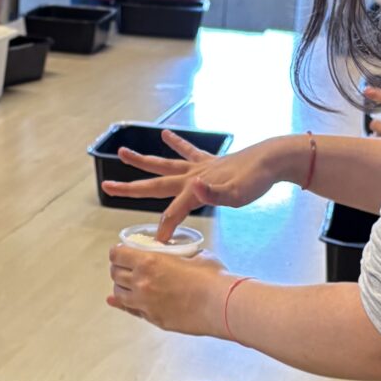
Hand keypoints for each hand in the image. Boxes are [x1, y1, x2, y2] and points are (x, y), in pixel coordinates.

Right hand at [101, 133, 287, 242]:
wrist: (273, 159)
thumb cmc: (256, 181)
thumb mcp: (238, 195)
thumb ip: (215, 195)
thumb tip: (196, 190)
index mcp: (196, 189)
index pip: (172, 213)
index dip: (163, 229)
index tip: (157, 246)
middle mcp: (192, 177)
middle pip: (155, 184)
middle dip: (130, 188)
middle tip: (107, 186)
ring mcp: (199, 167)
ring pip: (164, 164)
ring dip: (143, 160)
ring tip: (123, 151)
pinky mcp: (210, 161)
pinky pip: (189, 152)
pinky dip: (177, 143)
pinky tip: (166, 134)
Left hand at [108, 247, 228, 336]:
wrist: (222, 305)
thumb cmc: (212, 279)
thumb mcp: (195, 255)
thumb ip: (180, 254)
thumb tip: (179, 254)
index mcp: (149, 262)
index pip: (118, 255)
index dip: (117, 252)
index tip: (120, 252)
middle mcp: (142, 283)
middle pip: (115, 274)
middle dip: (118, 268)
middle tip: (124, 266)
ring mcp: (146, 304)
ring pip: (119, 294)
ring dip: (121, 287)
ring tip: (128, 283)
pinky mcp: (154, 319)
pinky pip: (132, 311)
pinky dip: (125, 305)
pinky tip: (118, 302)